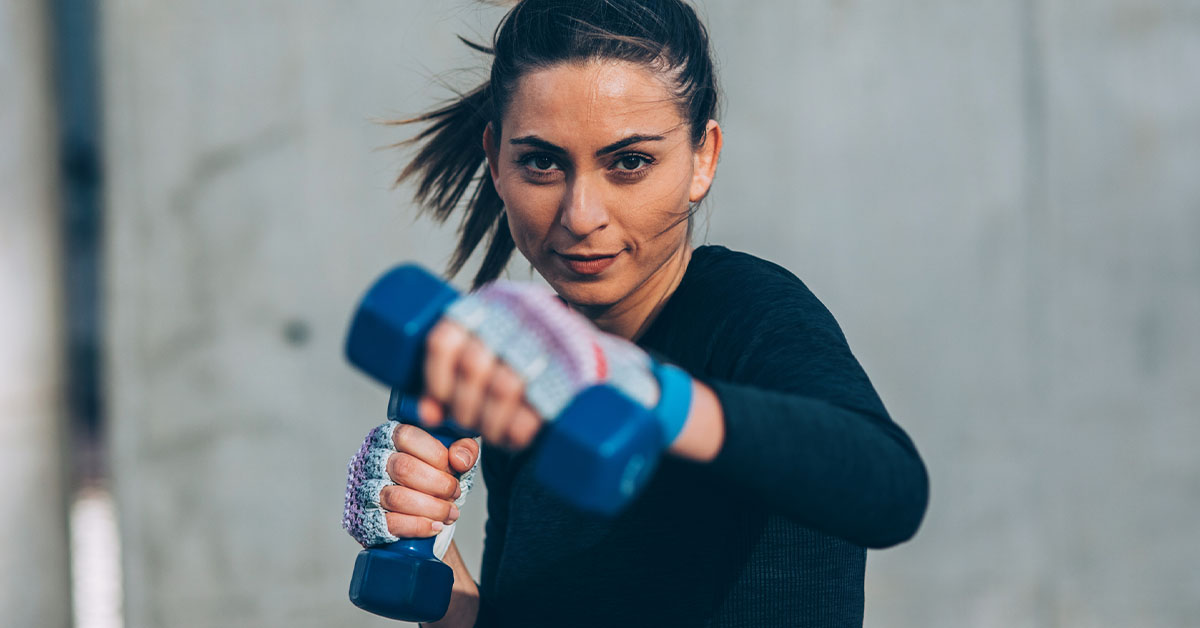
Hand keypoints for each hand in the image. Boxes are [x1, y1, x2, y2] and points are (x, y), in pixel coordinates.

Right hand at [343, 421, 479, 546]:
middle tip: (455, 493)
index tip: (454, 469)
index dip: (435, 454)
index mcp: (387, 437)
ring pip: (397, 497)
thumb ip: (463, 449)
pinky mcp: (364, 519)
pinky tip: (436, 526)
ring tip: (451, 512)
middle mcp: (369, 460)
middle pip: (403, 468)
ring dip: (432, 507)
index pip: (406, 436)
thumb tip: (459, 460)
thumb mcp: (451, 456)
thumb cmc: (432, 476)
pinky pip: (391, 523)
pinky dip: (419, 526)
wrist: (414, 513)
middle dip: (438, 484)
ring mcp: (363, 490)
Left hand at [418, 280, 669, 450]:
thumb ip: (460, 372)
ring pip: (503, 385)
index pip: (445, 336)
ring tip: (495, 435)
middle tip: (471, 427)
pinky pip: (539, 401)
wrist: (604, 362)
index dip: (433, 379)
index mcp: (494, 302)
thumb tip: (422, 413)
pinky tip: (517, 439)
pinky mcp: (578, 366)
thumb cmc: (535, 362)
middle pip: (473, 365)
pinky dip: (522, 429)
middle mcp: (521, 312)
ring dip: (491, 424)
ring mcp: (552, 336)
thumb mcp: (498, 348)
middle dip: (464, 410)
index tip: (435, 407)